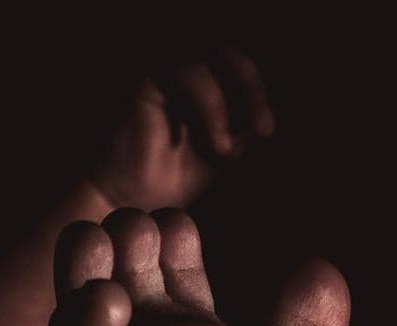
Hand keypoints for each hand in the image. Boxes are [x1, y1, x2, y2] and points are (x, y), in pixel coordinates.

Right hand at [91, 49, 274, 212]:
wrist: (130, 200)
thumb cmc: (172, 178)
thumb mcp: (221, 152)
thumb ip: (242, 127)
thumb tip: (266, 116)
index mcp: (205, 83)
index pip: (239, 68)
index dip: (258, 93)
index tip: (266, 131)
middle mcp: (184, 70)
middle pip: (230, 53)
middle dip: (253, 89)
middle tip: (265, 129)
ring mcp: (165, 70)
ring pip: (215, 56)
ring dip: (235, 100)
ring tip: (229, 149)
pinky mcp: (148, 79)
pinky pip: (189, 73)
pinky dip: (211, 106)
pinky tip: (215, 142)